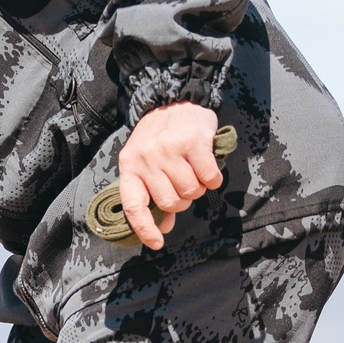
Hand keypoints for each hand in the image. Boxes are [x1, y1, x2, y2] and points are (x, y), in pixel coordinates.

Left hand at [116, 102, 222, 250]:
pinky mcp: (193, 143)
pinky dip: (213, 178)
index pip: (134, 206)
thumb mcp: (147, 162)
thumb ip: (154, 194)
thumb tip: (163, 227)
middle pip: (171, 202)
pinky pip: (210, 179)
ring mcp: (169, 150)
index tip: (156, 243)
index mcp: (130, 166)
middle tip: (185, 183)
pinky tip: (207, 165)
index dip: (145, 228)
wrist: (175, 99)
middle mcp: (146, 158)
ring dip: (199, 188)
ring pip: (191, 192)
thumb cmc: (162, 137)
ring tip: (195, 170)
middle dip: (183, 200)